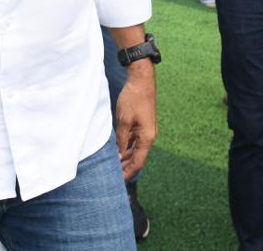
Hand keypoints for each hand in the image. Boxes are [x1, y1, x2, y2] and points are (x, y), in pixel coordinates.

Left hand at [114, 61, 157, 179]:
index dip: (128, 172)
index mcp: (147, 137)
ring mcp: (146, 130)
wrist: (141, 80)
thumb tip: (119, 156)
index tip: (118, 181)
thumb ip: (121, 140)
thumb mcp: (124, 121)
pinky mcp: (142, 124)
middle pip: (138, 157)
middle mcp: (149, 136)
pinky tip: (118, 150)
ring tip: (114, 165)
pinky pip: (135, 140)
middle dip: (126, 167)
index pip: (138, 162)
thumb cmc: (133, 99)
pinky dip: (127, 147)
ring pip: (136, 149)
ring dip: (126, 157)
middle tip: (113, 175)